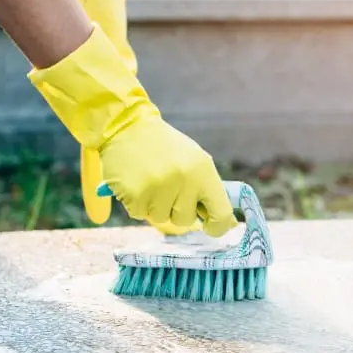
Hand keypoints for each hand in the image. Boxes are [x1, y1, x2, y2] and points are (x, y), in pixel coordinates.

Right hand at [28, 25, 235, 237]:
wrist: (127, 125)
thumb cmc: (164, 147)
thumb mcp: (193, 160)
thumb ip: (207, 189)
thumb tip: (225, 223)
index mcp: (203, 171)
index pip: (221, 213)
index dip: (217, 226)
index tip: (210, 227)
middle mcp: (184, 180)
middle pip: (186, 220)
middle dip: (176, 209)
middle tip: (167, 187)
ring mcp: (158, 187)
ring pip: (160, 219)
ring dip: (154, 205)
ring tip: (150, 180)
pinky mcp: (134, 193)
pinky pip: (138, 214)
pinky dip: (136, 202)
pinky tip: (135, 181)